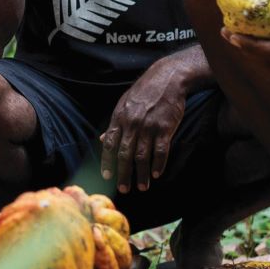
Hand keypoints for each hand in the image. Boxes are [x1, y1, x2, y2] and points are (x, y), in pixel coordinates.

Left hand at [100, 56, 195, 193]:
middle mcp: (132, 124)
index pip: (109, 144)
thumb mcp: (124, 104)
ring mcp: (148, 126)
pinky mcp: (165, 128)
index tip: (106, 176)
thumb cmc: (144, 92)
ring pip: (142, 156)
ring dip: (141, 174)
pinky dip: (158, 164)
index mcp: (119, 118)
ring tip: (141, 187)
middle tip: (123, 189)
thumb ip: (114, 124)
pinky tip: (156, 174)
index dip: (107, 162)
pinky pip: (161, 150)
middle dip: (123, 174)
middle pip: (124, 154)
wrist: (167, 78)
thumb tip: (101, 140)